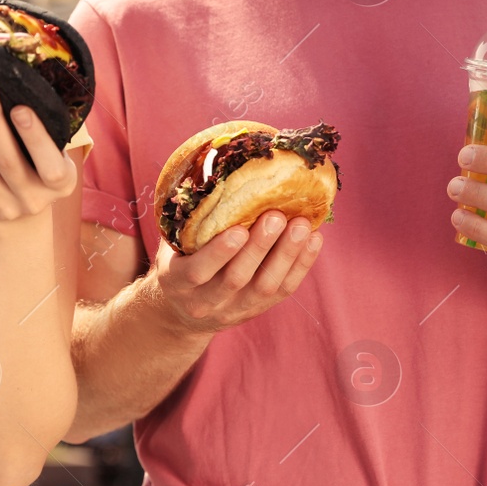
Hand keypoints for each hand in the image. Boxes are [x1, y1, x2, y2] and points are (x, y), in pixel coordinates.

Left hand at [0, 81, 77, 226]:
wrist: (20, 212)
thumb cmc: (42, 168)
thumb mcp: (57, 157)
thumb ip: (50, 132)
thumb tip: (27, 82)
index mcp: (60, 183)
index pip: (50, 165)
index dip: (34, 137)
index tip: (20, 108)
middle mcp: (32, 198)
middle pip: (6, 159)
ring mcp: (2, 204)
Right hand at [150, 209, 322, 334]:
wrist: (183, 311)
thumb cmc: (180, 262)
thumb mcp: (173, 245)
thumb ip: (188, 221)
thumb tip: (213, 173)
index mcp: (177, 282)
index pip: (198, 271)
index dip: (219, 252)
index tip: (239, 229)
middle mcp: (205, 301)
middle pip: (236, 278)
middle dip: (260, 247)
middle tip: (276, 216)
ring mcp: (234, 309)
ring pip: (265, 286)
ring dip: (286, 254)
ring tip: (301, 225)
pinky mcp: (258, 308)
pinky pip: (284, 290)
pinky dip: (301, 264)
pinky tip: (313, 239)